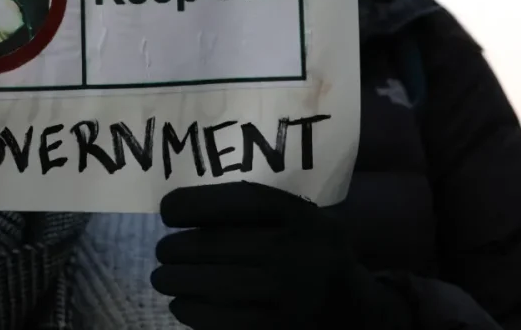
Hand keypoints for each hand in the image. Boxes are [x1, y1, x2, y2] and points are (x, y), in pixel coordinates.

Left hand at [151, 182, 409, 329]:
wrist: (359, 315)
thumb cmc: (314, 257)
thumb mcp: (302, 223)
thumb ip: (258, 212)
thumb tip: (185, 208)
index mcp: (305, 218)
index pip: (240, 202)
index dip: (196, 204)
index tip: (167, 210)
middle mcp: (302, 254)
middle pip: (220, 245)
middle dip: (177, 249)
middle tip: (161, 251)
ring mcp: (294, 297)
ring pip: (216, 285)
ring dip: (177, 281)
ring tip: (162, 278)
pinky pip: (224, 321)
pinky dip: (193, 312)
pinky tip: (181, 306)